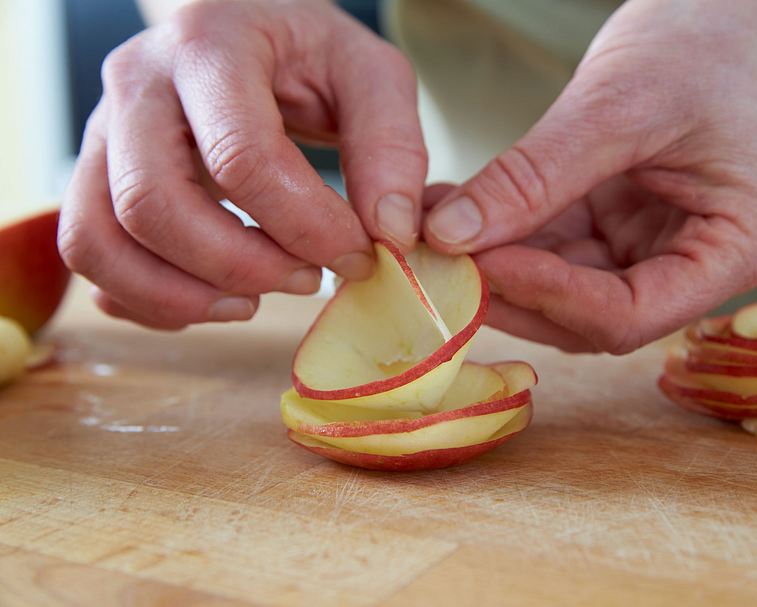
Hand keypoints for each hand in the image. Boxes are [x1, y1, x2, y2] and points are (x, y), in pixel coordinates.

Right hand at [59, 0, 425, 328]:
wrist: (246, 28)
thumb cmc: (308, 54)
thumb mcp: (371, 75)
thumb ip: (391, 146)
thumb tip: (390, 232)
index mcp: (209, 47)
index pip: (241, 156)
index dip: (306, 225)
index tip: (359, 254)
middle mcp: (137, 85)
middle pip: (152, 204)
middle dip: (240, 265)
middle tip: (307, 279)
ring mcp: (102, 134)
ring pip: (98, 240)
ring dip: (183, 296)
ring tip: (256, 300)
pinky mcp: (94, 178)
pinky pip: (91, 260)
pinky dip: (147, 300)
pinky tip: (216, 297)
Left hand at [422, 0, 756, 352]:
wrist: (732, 10)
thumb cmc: (705, 44)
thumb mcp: (619, 105)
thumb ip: (535, 177)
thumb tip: (448, 236)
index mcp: (732, 253)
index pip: (629, 314)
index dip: (550, 296)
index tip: (480, 262)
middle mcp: (691, 268)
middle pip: (586, 315)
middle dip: (510, 289)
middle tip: (437, 259)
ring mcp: (646, 250)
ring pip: (557, 287)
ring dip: (492, 264)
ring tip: (428, 226)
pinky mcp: (611, 227)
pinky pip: (547, 247)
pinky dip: (498, 233)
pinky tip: (448, 208)